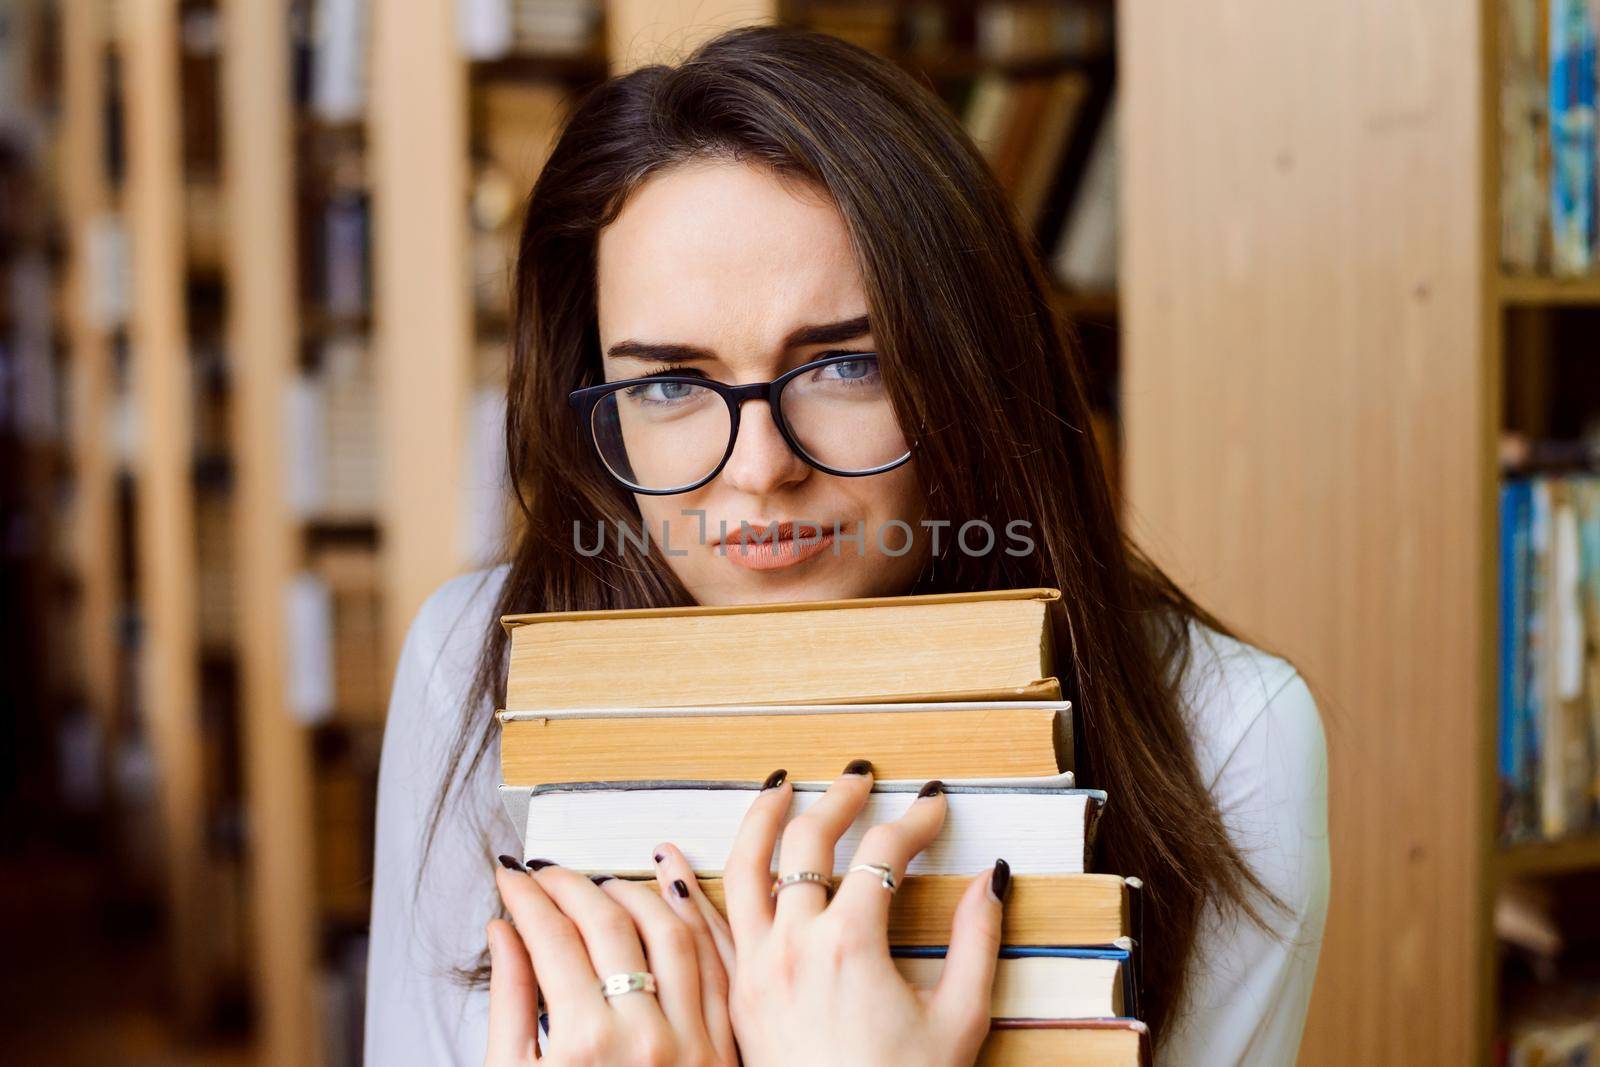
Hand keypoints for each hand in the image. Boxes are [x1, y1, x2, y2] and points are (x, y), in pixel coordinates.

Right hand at [485, 859, 739, 1065]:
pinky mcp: (725, 1050)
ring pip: (672, 932)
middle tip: (549, 873)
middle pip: (608, 924)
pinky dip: (696, 921)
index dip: (528, 898)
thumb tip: (505, 933)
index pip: (551, 939)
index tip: (512, 878)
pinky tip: (676, 893)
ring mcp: (693, 1042)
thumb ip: (512, 1004)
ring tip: (606, 878)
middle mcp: (643, 1038)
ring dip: (637, 891)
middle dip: (573, 884)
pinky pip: (717, 966)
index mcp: (583, 1049)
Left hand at [651, 763, 1005, 1066]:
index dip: (915, 821)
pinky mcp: (735, 996)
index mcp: (850, 945)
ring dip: (762, 819)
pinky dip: (690, 884)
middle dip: (839, 800)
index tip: (935, 804)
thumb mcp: (958, 1020)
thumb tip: (992, 879)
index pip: (883, 854)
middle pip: (809, 843)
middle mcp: (793, 945)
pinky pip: (705, 926)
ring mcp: (756, 968)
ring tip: (779, 787)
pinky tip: (678, 856)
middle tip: (860, 780)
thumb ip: (976, 941)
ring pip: (746, 869)